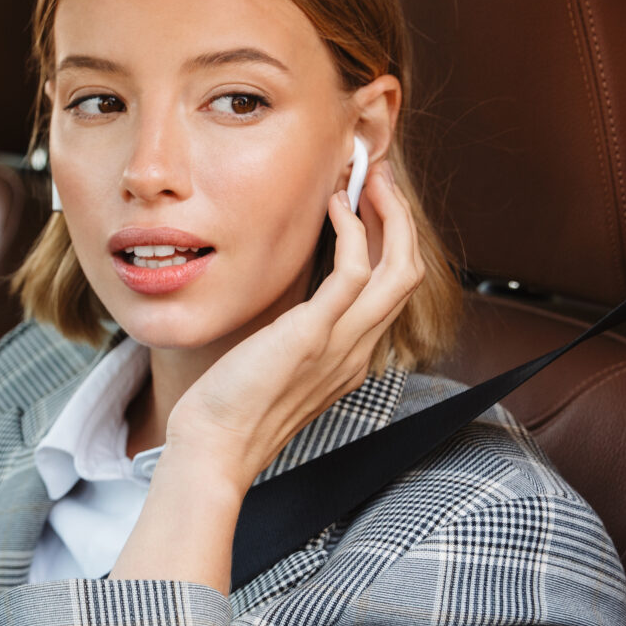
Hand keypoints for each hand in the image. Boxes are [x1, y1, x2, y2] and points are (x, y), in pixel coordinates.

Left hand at [166, 159, 422, 494]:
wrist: (216, 447)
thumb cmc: (231, 406)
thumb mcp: (275, 364)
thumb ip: (294, 336)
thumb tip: (286, 305)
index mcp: (351, 358)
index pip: (393, 292)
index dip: (391, 242)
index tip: (371, 204)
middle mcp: (358, 351)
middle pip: (409, 273)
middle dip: (400, 219)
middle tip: (378, 178)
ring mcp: (342, 345)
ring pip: (399, 269)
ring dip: (390, 215)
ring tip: (367, 178)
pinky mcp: (314, 335)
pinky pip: (355, 273)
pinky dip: (352, 231)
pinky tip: (335, 206)